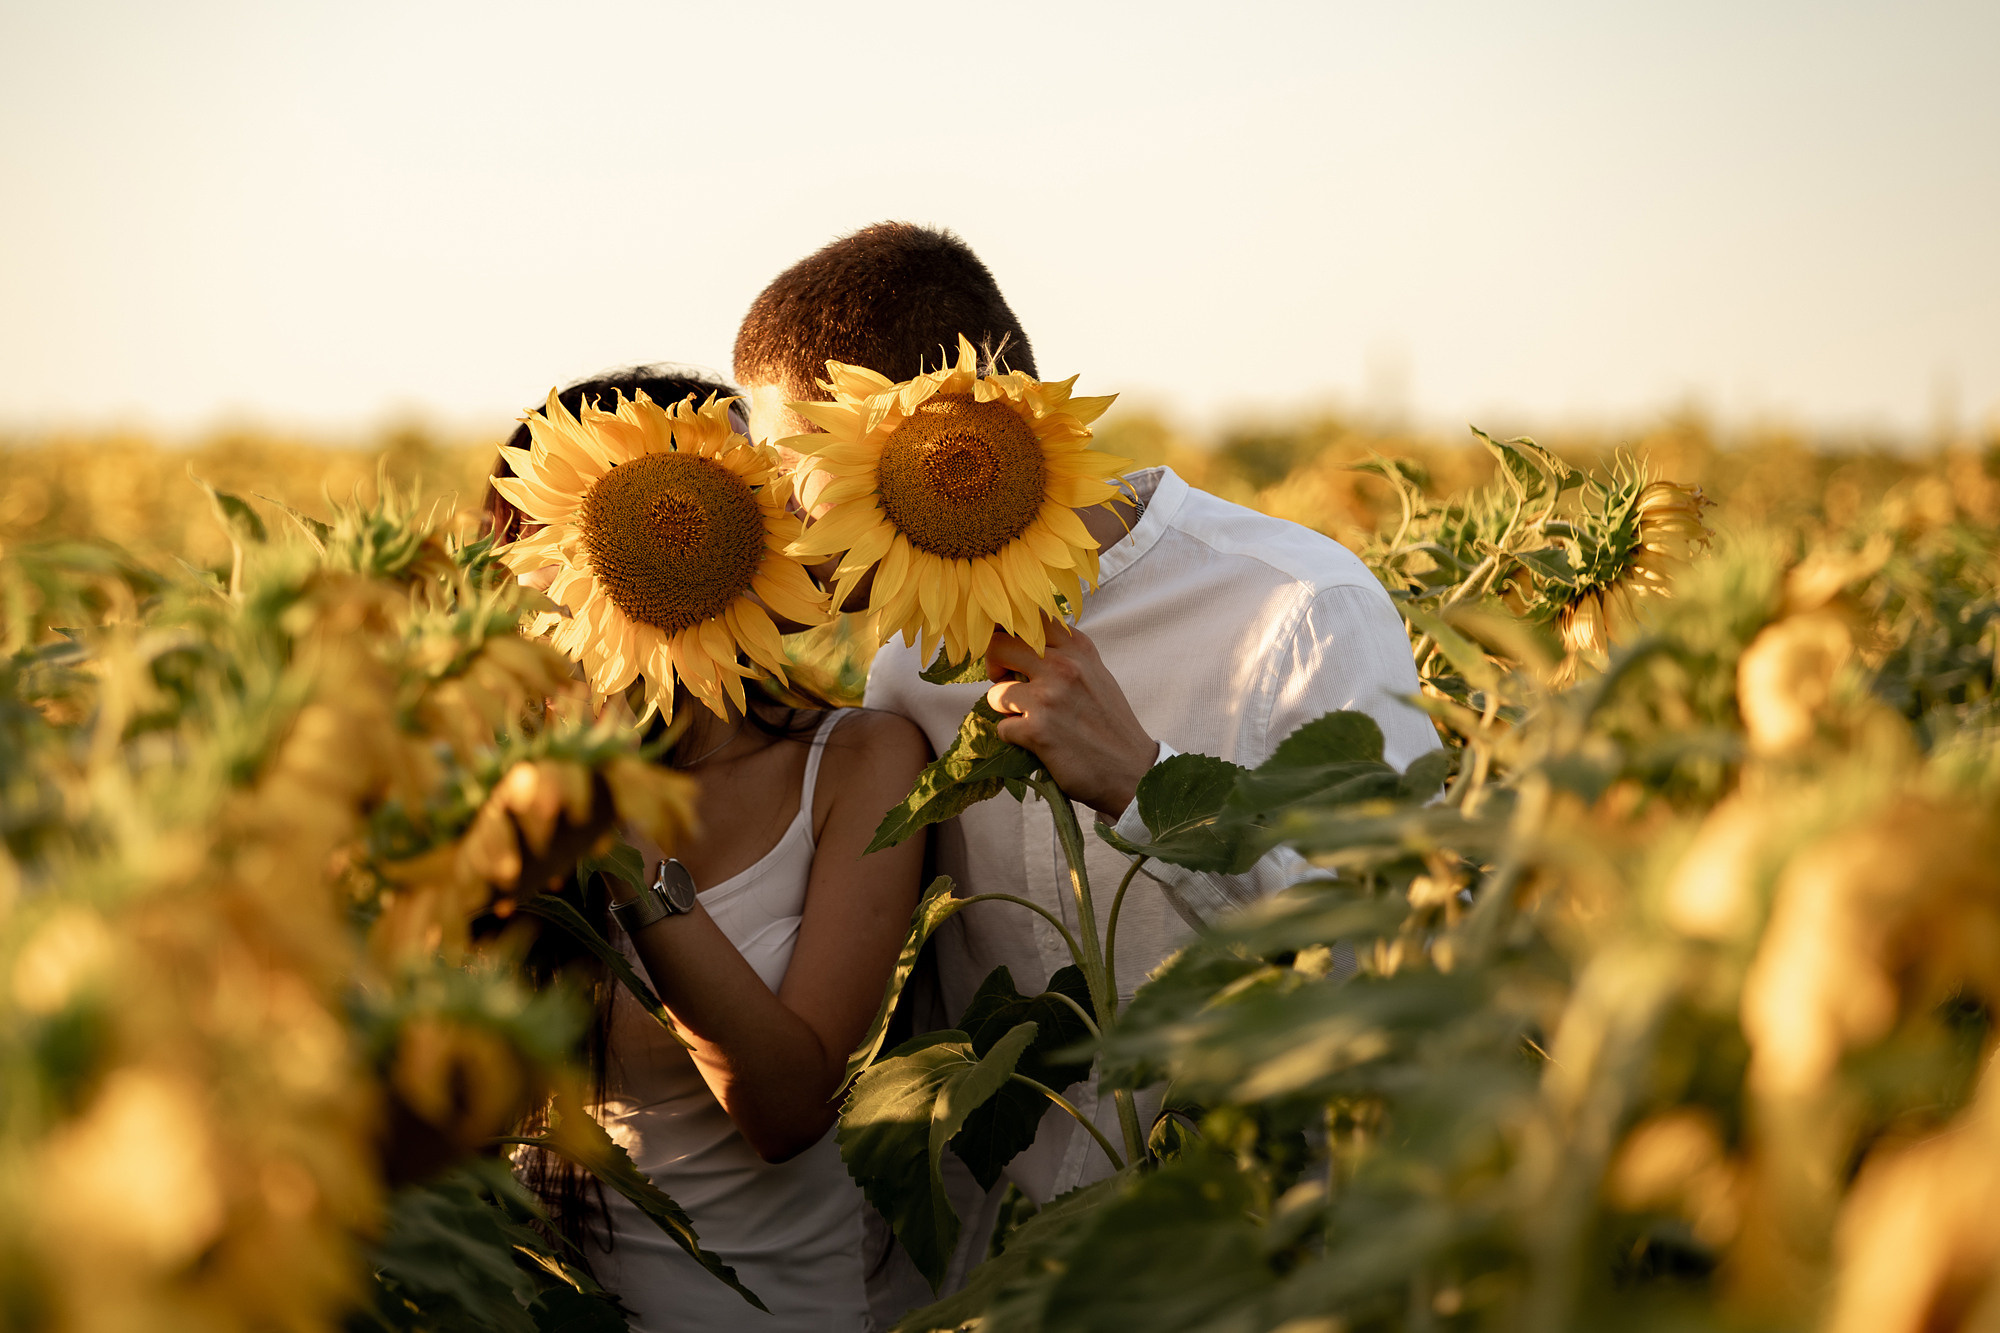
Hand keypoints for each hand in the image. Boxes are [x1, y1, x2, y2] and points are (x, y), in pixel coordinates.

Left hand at [986, 620, 1157, 817]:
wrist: (1133, 770)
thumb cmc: (1110, 723)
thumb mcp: (1094, 674)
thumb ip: (1063, 653)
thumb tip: (1019, 640)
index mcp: (1078, 648)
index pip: (1027, 618)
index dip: (1009, 633)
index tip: (1012, 651)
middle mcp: (1063, 666)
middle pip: (1000, 646)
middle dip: (995, 667)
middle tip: (1008, 685)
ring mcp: (1048, 698)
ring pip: (995, 693)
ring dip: (1006, 711)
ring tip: (1029, 721)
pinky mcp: (1037, 732)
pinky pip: (1002, 728)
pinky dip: (1014, 739)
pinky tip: (1037, 743)